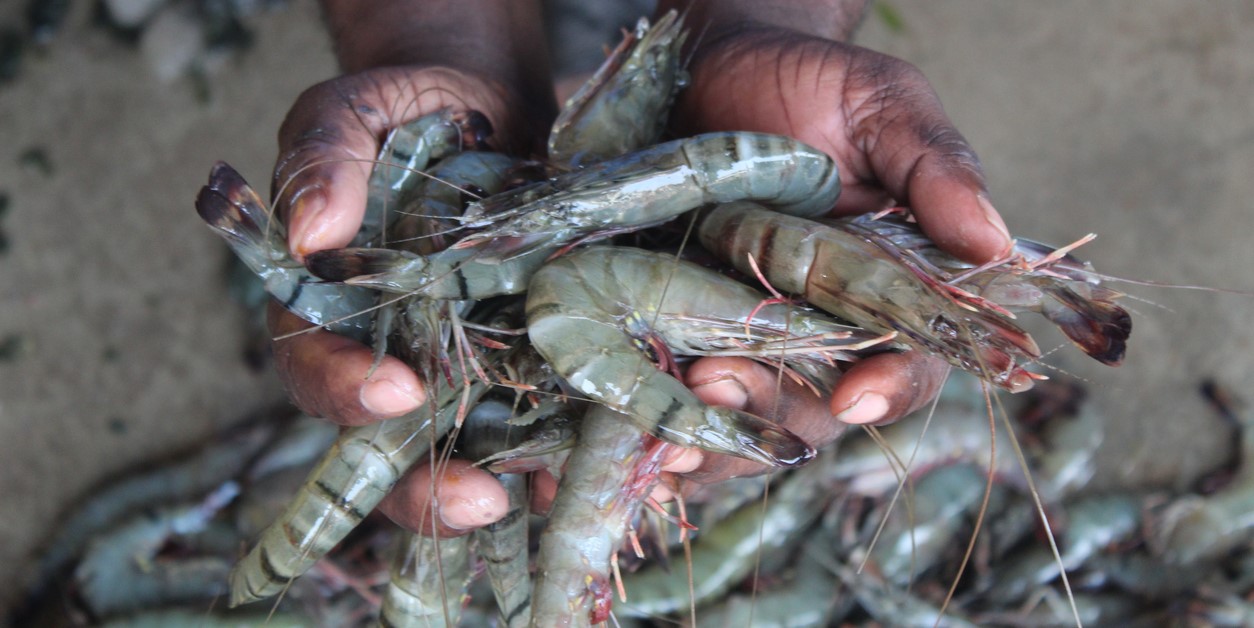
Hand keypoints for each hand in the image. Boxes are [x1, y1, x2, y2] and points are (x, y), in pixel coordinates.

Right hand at [268, 0, 561, 536]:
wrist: (486, 111)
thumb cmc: (402, 113)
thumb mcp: (352, 115)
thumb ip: (322, 159)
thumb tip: (311, 231)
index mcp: (326, 314)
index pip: (316, 369)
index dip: (347, 390)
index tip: (398, 392)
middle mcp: (392, 360)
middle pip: (391, 451)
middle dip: (431, 489)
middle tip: (481, 501)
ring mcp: (464, 372)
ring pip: (476, 454)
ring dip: (519, 485)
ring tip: (565, 498)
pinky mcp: (530, 366)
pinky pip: (546, 423)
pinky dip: (577, 450)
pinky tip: (619, 459)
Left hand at [655, 4, 1008, 484]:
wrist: (712, 65)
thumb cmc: (811, 83)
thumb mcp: (882, 107)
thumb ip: (937, 168)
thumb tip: (995, 248)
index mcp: (888, 290)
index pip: (908, 363)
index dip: (889, 388)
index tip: (855, 395)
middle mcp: (820, 328)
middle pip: (813, 409)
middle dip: (771, 413)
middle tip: (719, 385)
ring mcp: (745, 335)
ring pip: (740, 419)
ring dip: (707, 437)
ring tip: (668, 428)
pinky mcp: (675, 329)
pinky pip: (670, 393)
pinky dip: (649, 419)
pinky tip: (620, 424)